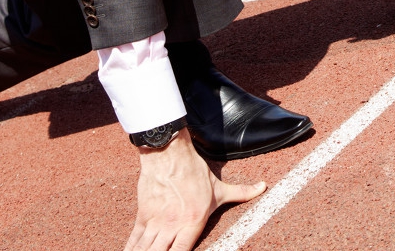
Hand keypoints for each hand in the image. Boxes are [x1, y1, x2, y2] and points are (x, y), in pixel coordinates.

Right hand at [125, 132, 263, 250]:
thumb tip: (263, 188)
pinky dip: (130, 250)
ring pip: (145, 250)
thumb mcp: (220, 187)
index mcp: (193, 223)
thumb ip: (242, 192)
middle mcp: (172, 226)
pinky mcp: (143, 215)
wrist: (168, 153)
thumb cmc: (194, 171)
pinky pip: (134, 239)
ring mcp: (156, 222)